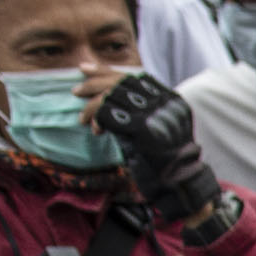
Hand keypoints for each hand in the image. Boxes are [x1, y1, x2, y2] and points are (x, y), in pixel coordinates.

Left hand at [87, 67, 222, 227]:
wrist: (180, 186)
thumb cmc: (165, 161)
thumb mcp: (157, 128)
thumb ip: (141, 111)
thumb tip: (108, 94)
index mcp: (170, 100)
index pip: (134, 76)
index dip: (106, 71)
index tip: (84, 69)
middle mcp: (164, 103)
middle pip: (122, 82)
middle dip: (93, 84)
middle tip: (76, 91)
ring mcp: (155, 115)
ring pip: (112, 96)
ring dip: (92, 107)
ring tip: (83, 118)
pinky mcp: (143, 128)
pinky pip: (109, 114)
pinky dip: (97, 119)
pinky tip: (95, 130)